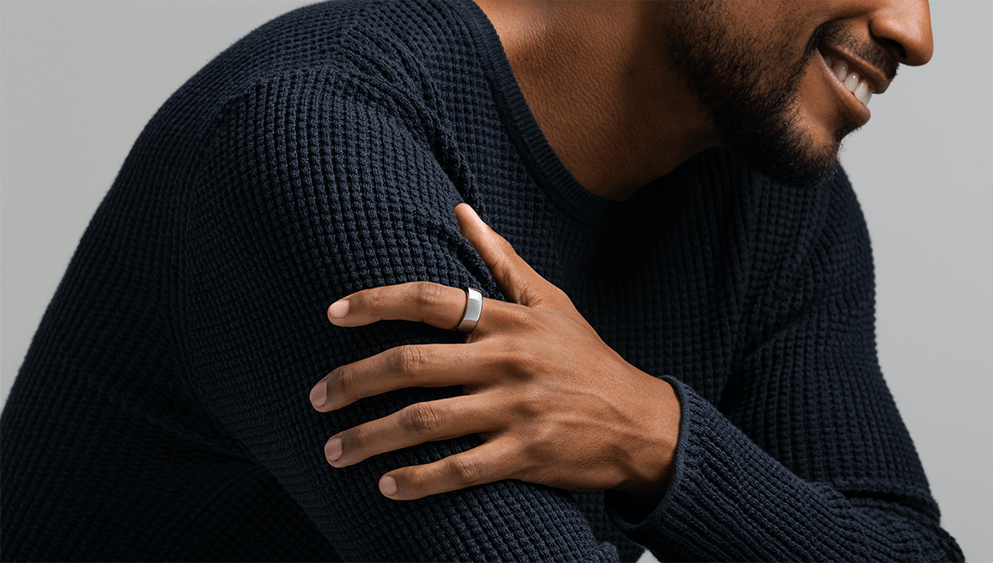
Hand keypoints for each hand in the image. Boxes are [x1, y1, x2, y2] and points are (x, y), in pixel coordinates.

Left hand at [310, 204, 680, 500]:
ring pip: (426, 422)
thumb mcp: (550, 301)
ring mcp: (516, 408)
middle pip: (412, 366)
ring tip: (332, 450)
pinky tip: (386, 486)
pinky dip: (419, 481)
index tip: (331, 314)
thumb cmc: (585, 357)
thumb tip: (461, 210)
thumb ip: (502, 259)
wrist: (640, 420)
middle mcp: (506, 360)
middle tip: (316, 397)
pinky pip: (461, 470)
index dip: (374, 303)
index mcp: (507, 320)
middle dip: (354, 381)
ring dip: (370, 438)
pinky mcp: (526, 454)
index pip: (429, 300)